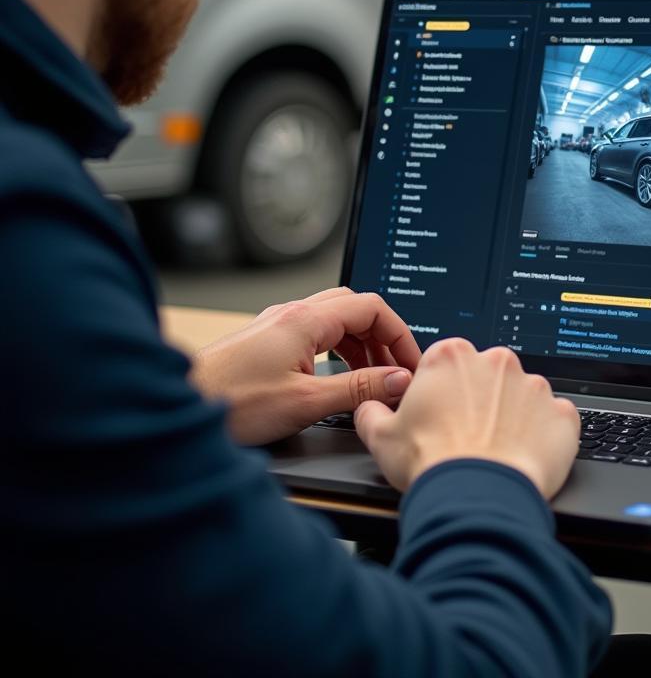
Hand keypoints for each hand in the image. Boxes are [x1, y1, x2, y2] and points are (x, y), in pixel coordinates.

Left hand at [189, 288, 419, 445]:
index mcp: (306, 319)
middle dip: (382, 337)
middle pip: (355, 308)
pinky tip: (339, 375)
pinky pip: (316, 333)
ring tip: (372, 377)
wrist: (177, 407)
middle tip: (395, 370)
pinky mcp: (266, 340)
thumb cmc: (229, 404)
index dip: (399, 334)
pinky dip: (338, 350)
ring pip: (336, 320)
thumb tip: (398, 380)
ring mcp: (277, 324)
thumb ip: (358, 389)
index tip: (410, 364)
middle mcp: (292, 314)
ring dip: (361, 344)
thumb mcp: (306, 401)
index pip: (372, 308)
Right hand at [354, 338, 579, 498]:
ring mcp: (534, 386)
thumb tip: (370, 408)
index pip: (449, 364)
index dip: (443, 392)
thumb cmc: (431, 464)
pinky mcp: (562, 415)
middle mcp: (497, 361)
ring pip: (523, 396)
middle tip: (467, 437)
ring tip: (496, 451)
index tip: (442, 416)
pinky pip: (555, 420)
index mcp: (452, 356)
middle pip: (488, 376)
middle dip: (481, 401)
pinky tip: (525, 456)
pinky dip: (544, 435)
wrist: (477, 499)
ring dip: (513, 417)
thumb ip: (372, 412)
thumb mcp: (380, 437)